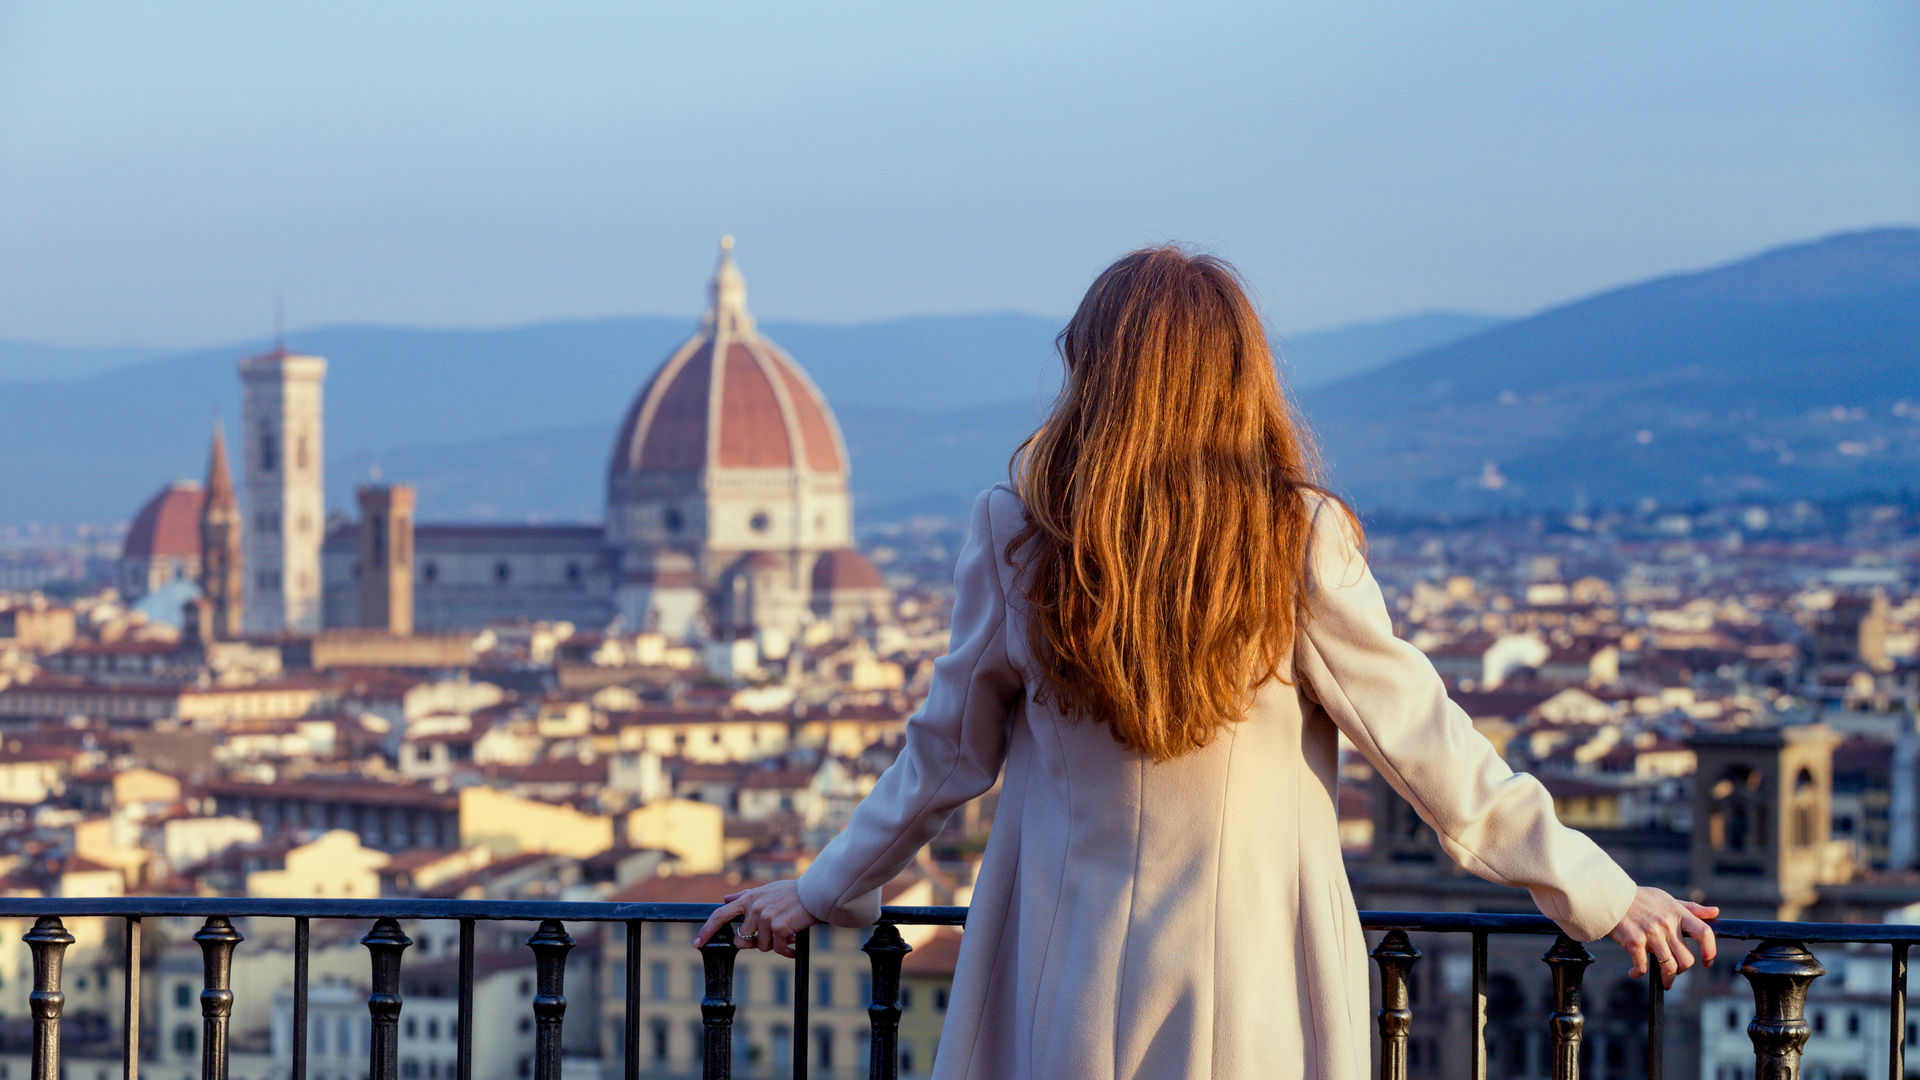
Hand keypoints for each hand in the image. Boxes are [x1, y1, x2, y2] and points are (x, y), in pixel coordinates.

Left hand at [692, 880, 819, 958]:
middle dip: (756, 943)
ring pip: (762, 946)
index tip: (697, 943)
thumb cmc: (792, 893)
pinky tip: (794, 945)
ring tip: (788, 934)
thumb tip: (726, 899)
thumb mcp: (766, 890)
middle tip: (772, 936)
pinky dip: (787, 951)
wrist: (816, 893)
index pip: (720, 915)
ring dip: (775, 945)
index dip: (707, 930)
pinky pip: (778, 949)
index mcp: (748, 898)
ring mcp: (765, 917)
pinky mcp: (779, 927)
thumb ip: (744, 896)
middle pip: (742, 940)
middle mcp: (754, 907)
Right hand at [1608, 886, 1717, 988]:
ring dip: (1666, 979)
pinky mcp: (1635, 942)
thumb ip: (1691, 908)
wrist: (1610, 896)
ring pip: (1669, 967)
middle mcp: (1667, 925)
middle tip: (1675, 971)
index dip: (1710, 951)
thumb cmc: (1640, 898)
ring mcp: (1651, 934)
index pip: (1704, 933)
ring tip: (1664, 981)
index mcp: (1677, 913)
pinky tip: (1634, 972)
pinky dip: (1638, 973)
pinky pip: (1643, 966)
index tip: (1708, 962)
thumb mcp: (1667, 899)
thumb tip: (1715, 912)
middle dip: (1682, 970)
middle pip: (1686, 959)